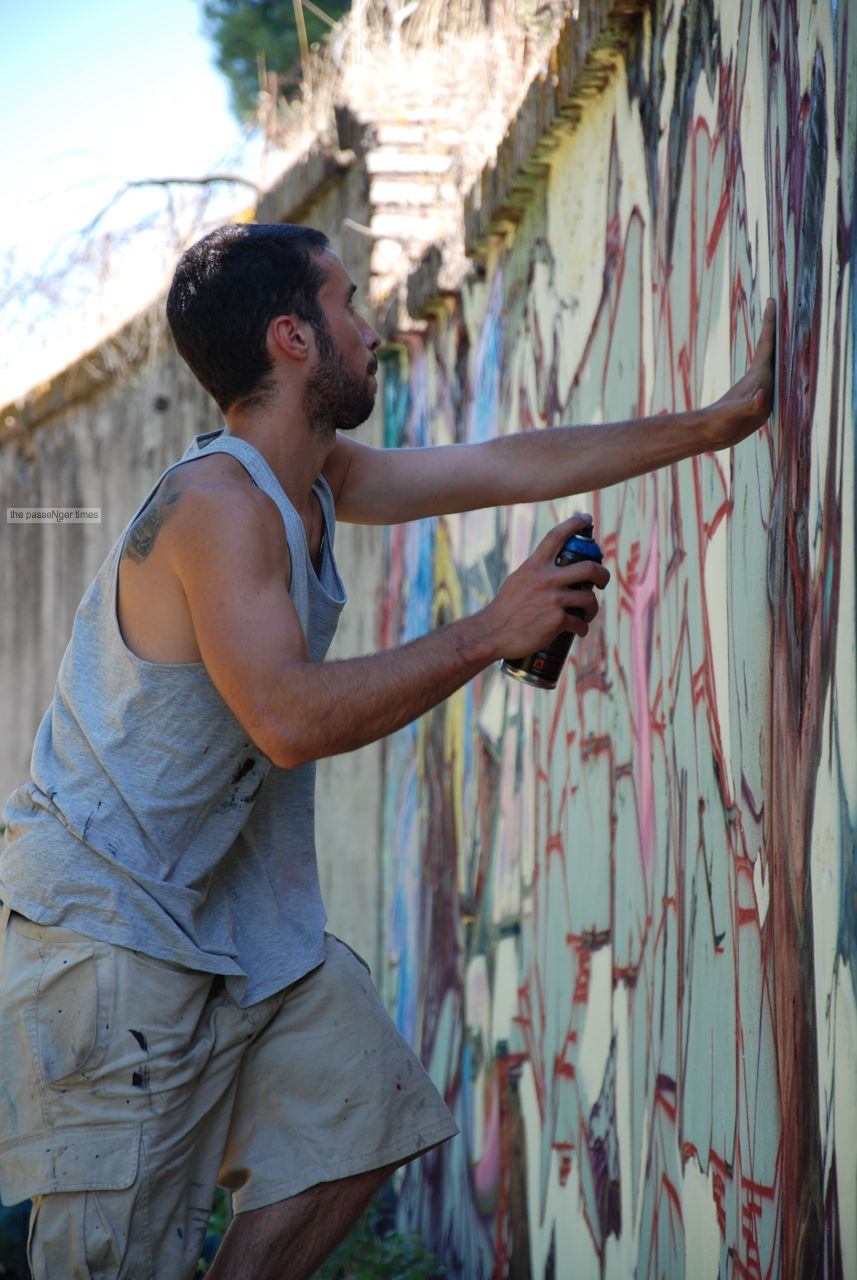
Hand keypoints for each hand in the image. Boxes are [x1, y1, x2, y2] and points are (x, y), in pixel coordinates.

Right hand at [481, 513, 610, 660]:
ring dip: (592, 609)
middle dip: (602, 574)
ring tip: (587, 614)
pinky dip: (582, 628)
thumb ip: (535, 572)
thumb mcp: (517, 580)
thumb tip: (553, 570)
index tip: (586, 518)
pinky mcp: (556, 621)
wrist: (491, 633)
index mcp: (534, 566)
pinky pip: (580, 623)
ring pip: (589, 598)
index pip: (557, 535)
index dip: (574, 523)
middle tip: (602, 582)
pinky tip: (579, 630)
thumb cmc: (504, 609)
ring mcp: (553, 600)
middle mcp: (546, 579)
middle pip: (589, 568)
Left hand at [705, 298, 775, 448]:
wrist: (708, 434)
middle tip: (787, 305)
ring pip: (777, 363)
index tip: (772, 299)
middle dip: (780, 328)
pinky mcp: (761, 401)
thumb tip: (763, 395)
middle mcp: (760, 378)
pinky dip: (785, 371)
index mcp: (756, 376)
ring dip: (784, 347)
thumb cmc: (718, 423)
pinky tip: (790, 369)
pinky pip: (778, 381)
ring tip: (791, 331)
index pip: (766, 343)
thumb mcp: (733, 414)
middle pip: (773, 347)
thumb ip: (749, 406)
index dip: (770, 322)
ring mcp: (760, 388)